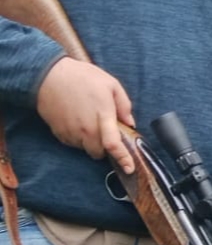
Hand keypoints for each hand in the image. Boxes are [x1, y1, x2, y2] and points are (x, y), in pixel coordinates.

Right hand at [35, 58, 135, 173]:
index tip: (129, 168)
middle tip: (107, 133)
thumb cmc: (82, 77)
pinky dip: (79, 138)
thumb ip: (124, 105)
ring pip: (85, 149)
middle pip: (98, 153)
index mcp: (102, 116)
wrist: (48, 76)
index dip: (122, 158)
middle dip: (105, 148)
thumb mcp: (111, 84)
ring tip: (90, 121)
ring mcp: (71, 132)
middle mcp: (86, 128)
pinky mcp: (58, 133)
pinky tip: (78, 122)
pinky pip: (73, 143)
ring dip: (91, 143)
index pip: (113, 144)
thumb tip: (130, 123)